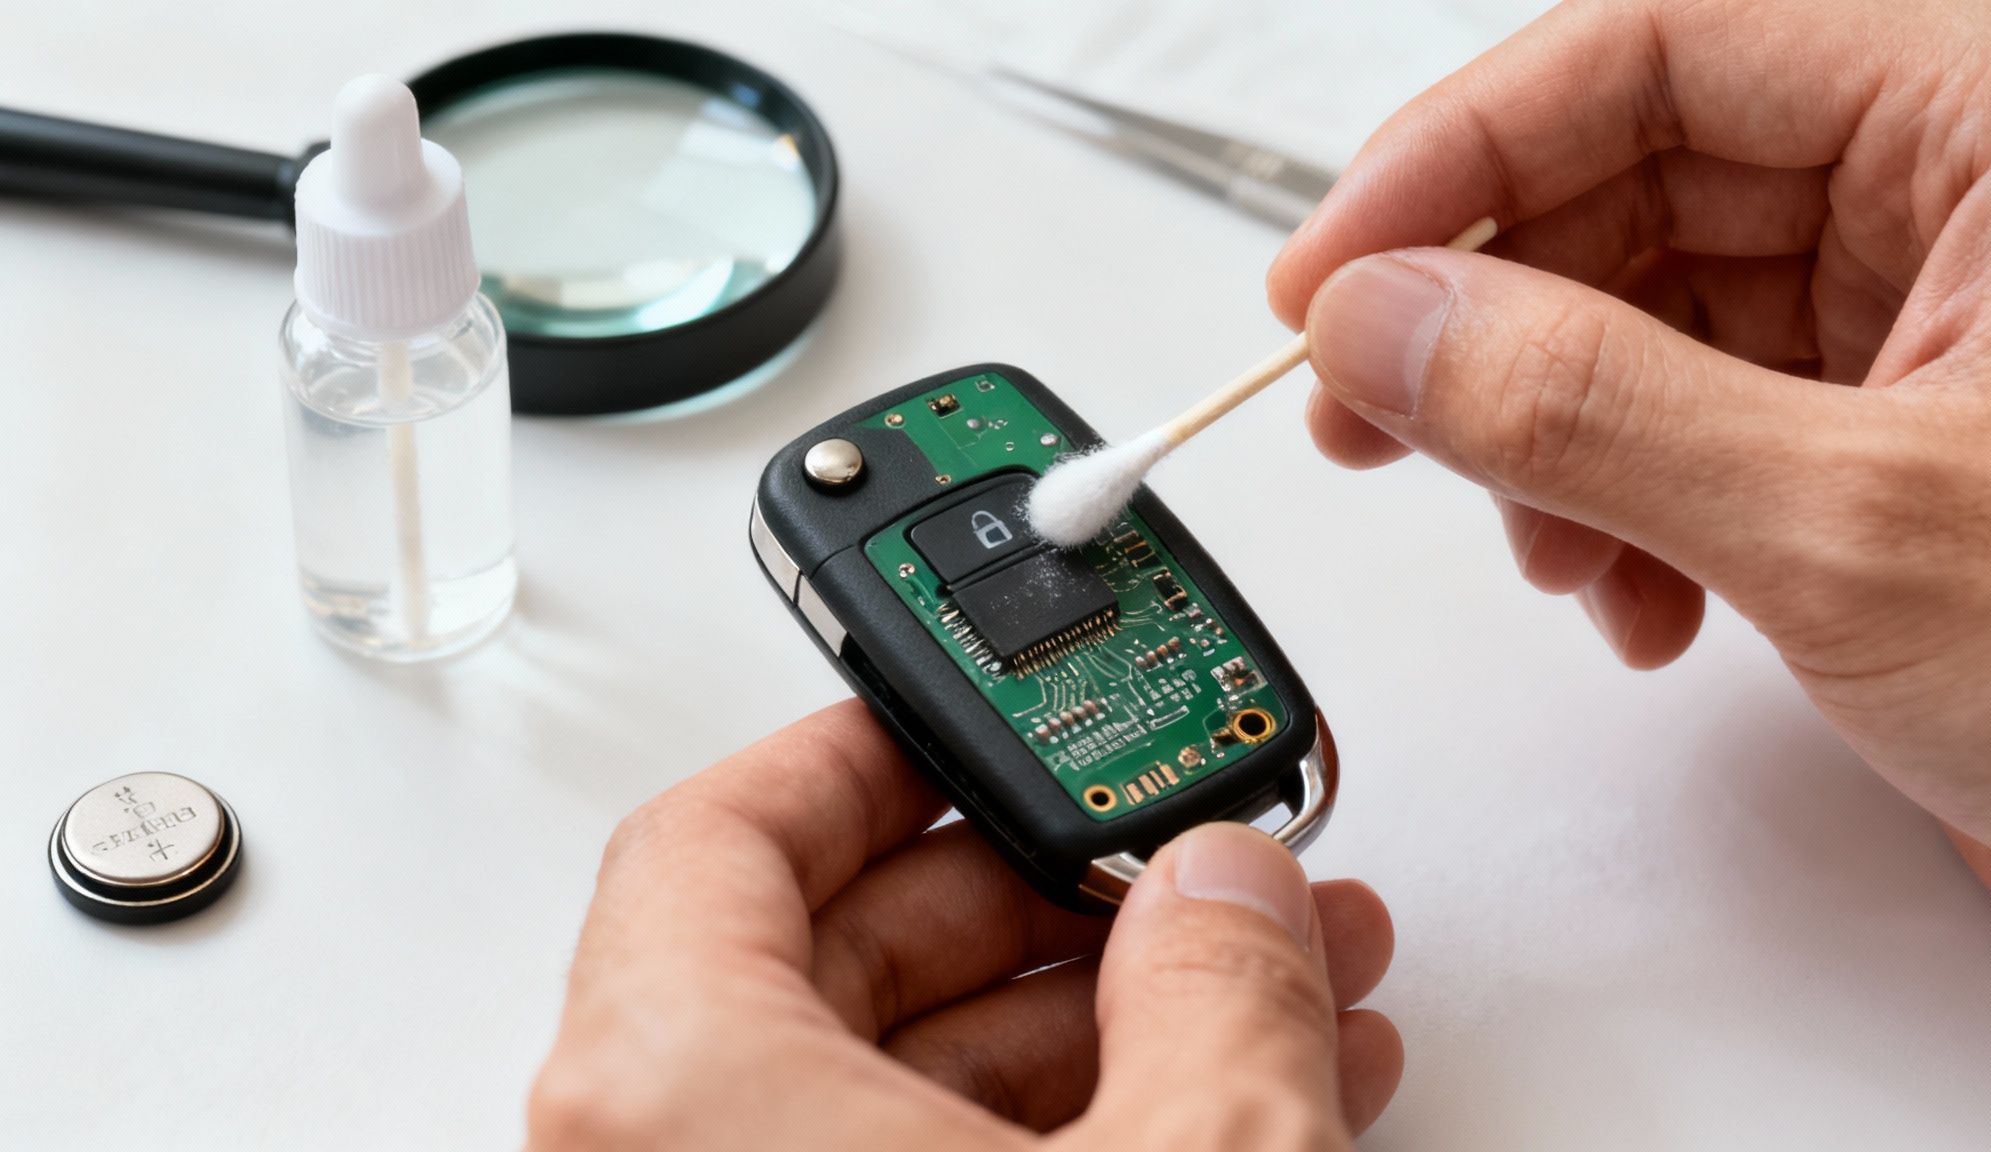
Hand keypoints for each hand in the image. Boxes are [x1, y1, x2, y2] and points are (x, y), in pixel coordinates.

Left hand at [526, 701, 1401, 1149]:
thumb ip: (1214, 993)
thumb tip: (1232, 889)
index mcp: (675, 1098)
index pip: (719, 834)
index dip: (867, 744)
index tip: (980, 711)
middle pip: (840, 953)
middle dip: (1052, 889)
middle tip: (1178, 849)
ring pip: (910, 1085)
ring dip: (1106, 1015)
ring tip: (1276, 970)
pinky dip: (1086, 1124)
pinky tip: (1249, 1089)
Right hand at [1268, 0, 1990, 935]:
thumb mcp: (1859, 528)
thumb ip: (1591, 407)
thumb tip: (1380, 324)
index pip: (1655, 47)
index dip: (1459, 154)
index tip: (1328, 276)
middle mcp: (1962, 179)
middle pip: (1634, 174)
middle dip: (1489, 317)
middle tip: (1368, 415)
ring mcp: (1931, 303)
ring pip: (1650, 301)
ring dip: (1551, 434)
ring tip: (1554, 559)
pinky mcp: (1898, 421)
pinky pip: (1699, 407)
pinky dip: (1627, 502)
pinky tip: (1642, 603)